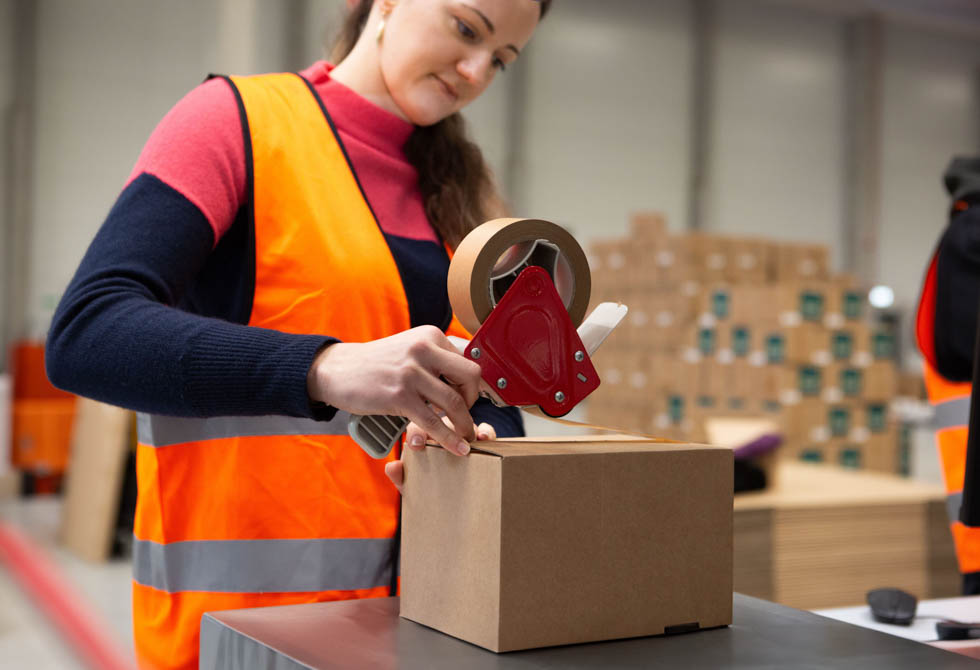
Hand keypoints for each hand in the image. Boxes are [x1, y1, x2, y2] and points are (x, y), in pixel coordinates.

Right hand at [307, 326, 481, 454]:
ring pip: (454, 402)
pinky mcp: (399, 396)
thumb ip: (434, 359)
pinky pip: (433, 422)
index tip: (465, 401)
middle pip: (470, 377)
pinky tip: (457, 448)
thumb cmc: (375, 364)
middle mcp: (423, 350)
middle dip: (473, 402)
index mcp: (429, 336)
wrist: (338, 369)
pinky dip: (449, 438)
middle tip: (465, 415)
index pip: (467, 362)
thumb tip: (463, 381)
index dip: (471, 387)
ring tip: (465, 437)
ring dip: (465, 425)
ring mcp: (411, 373)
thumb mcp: (409, 348)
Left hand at [385, 420, 496, 493]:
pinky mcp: (479, 440)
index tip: (416, 446)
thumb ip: (400, 476)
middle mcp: (442, 428)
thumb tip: (393, 467)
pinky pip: (484, 430)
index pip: (416, 427)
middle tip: (446, 444)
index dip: (416, 434)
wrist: (443, 496)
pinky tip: (485, 438)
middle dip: (447, 430)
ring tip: (473, 438)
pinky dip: (486, 432)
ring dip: (470, 427)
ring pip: (466, 421)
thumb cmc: (424, 481)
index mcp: (422, 435)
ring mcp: (461, 432)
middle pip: (444, 420)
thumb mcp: (411, 481)